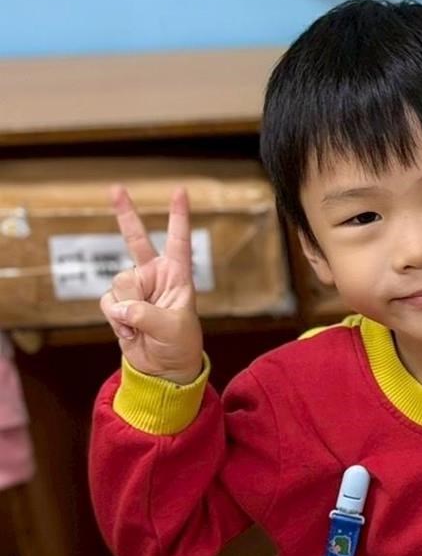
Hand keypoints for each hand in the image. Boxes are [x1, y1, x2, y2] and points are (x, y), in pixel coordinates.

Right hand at [99, 187, 202, 383]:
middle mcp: (155, 275)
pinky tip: (130, 330)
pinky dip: (116, 319)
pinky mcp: (118, 302)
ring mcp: (136, 288)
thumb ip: (145, 314)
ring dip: (128, 309)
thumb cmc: (180, 345)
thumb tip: (120, 307)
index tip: (179, 191)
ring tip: (143, 325)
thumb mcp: (171, 328)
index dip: (178, 216)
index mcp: (178, 275)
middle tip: (115, 188)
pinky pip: (108, 302)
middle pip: (135, 240)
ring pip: (119, 283)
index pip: (179, 241)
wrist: (163, 367)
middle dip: (125, 214)